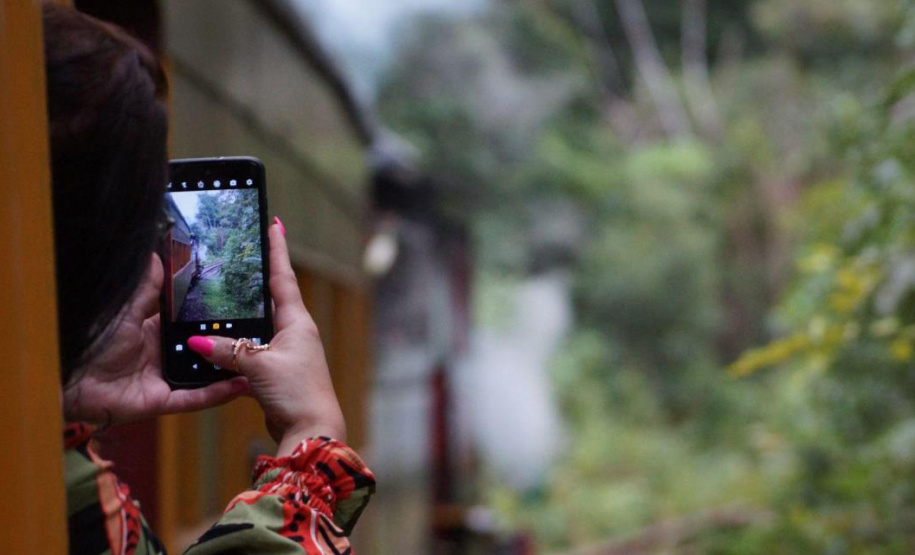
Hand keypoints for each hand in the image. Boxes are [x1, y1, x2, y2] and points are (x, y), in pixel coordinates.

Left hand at [62, 253, 249, 426]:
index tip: (234, 303)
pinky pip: (194, 398)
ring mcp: (163, 378)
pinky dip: (217, 393)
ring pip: (203, 374)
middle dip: (225, 342)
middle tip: (257, 330)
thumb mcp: (125, 310)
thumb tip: (157, 256)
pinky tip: (240, 384)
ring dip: (227, 368)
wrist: (68, 377)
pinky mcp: (161, 400)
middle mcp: (160, 355)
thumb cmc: (91, 341)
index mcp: (151, 331)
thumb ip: (146, 288)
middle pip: (199, 348)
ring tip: (257, 358)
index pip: (187, 320)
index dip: (209, 314)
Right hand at [186, 221, 345, 455]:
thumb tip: (195, 339)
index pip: (283, 276)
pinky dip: (237, 346)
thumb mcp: (258, 366)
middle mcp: (294, 332)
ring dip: (242, 315)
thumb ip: (227, 351)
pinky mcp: (276, 372)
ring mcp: (286, 352)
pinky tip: (218, 343)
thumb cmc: (296, 392)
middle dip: (255, 278)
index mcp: (297, 321)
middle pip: (270, 298)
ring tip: (221, 293)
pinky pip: (252, 351)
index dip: (277, 250)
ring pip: (258, 326)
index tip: (275, 223)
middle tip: (239, 253)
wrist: (311, 430)